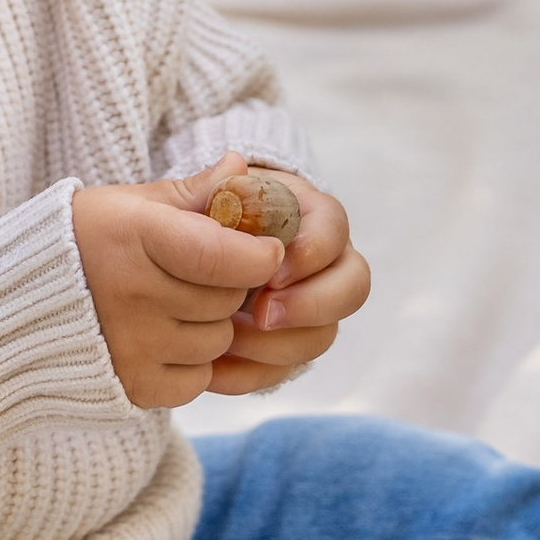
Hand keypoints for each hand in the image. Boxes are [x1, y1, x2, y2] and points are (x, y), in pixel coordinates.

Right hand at [71, 174, 285, 407]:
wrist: (20, 304)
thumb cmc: (88, 242)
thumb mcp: (133, 204)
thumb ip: (193, 191)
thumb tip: (239, 168)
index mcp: (134, 236)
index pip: (222, 255)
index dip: (258, 255)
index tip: (268, 250)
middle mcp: (131, 293)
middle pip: (228, 299)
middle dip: (230, 287)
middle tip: (205, 276)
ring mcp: (132, 345)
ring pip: (219, 340)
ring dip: (213, 326)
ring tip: (179, 307)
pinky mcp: (134, 385)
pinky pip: (199, 379)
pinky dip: (194, 363)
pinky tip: (167, 339)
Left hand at [183, 153, 370, 396]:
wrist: (186, 254)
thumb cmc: (200, 216)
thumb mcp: (199, 198)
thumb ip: (213, 185)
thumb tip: (233, 165)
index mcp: (309, 216)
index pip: (334, 229)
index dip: (311, 253)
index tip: (270, 271)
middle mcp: (325, 263)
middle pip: (353, 287)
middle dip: (311, 305)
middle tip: (263, 314)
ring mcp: (312, 308)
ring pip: (324, 336)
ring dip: (278, 345)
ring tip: (228, 339)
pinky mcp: (287, 345)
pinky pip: (286, 371)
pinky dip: (251, 374)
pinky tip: (214, 369)